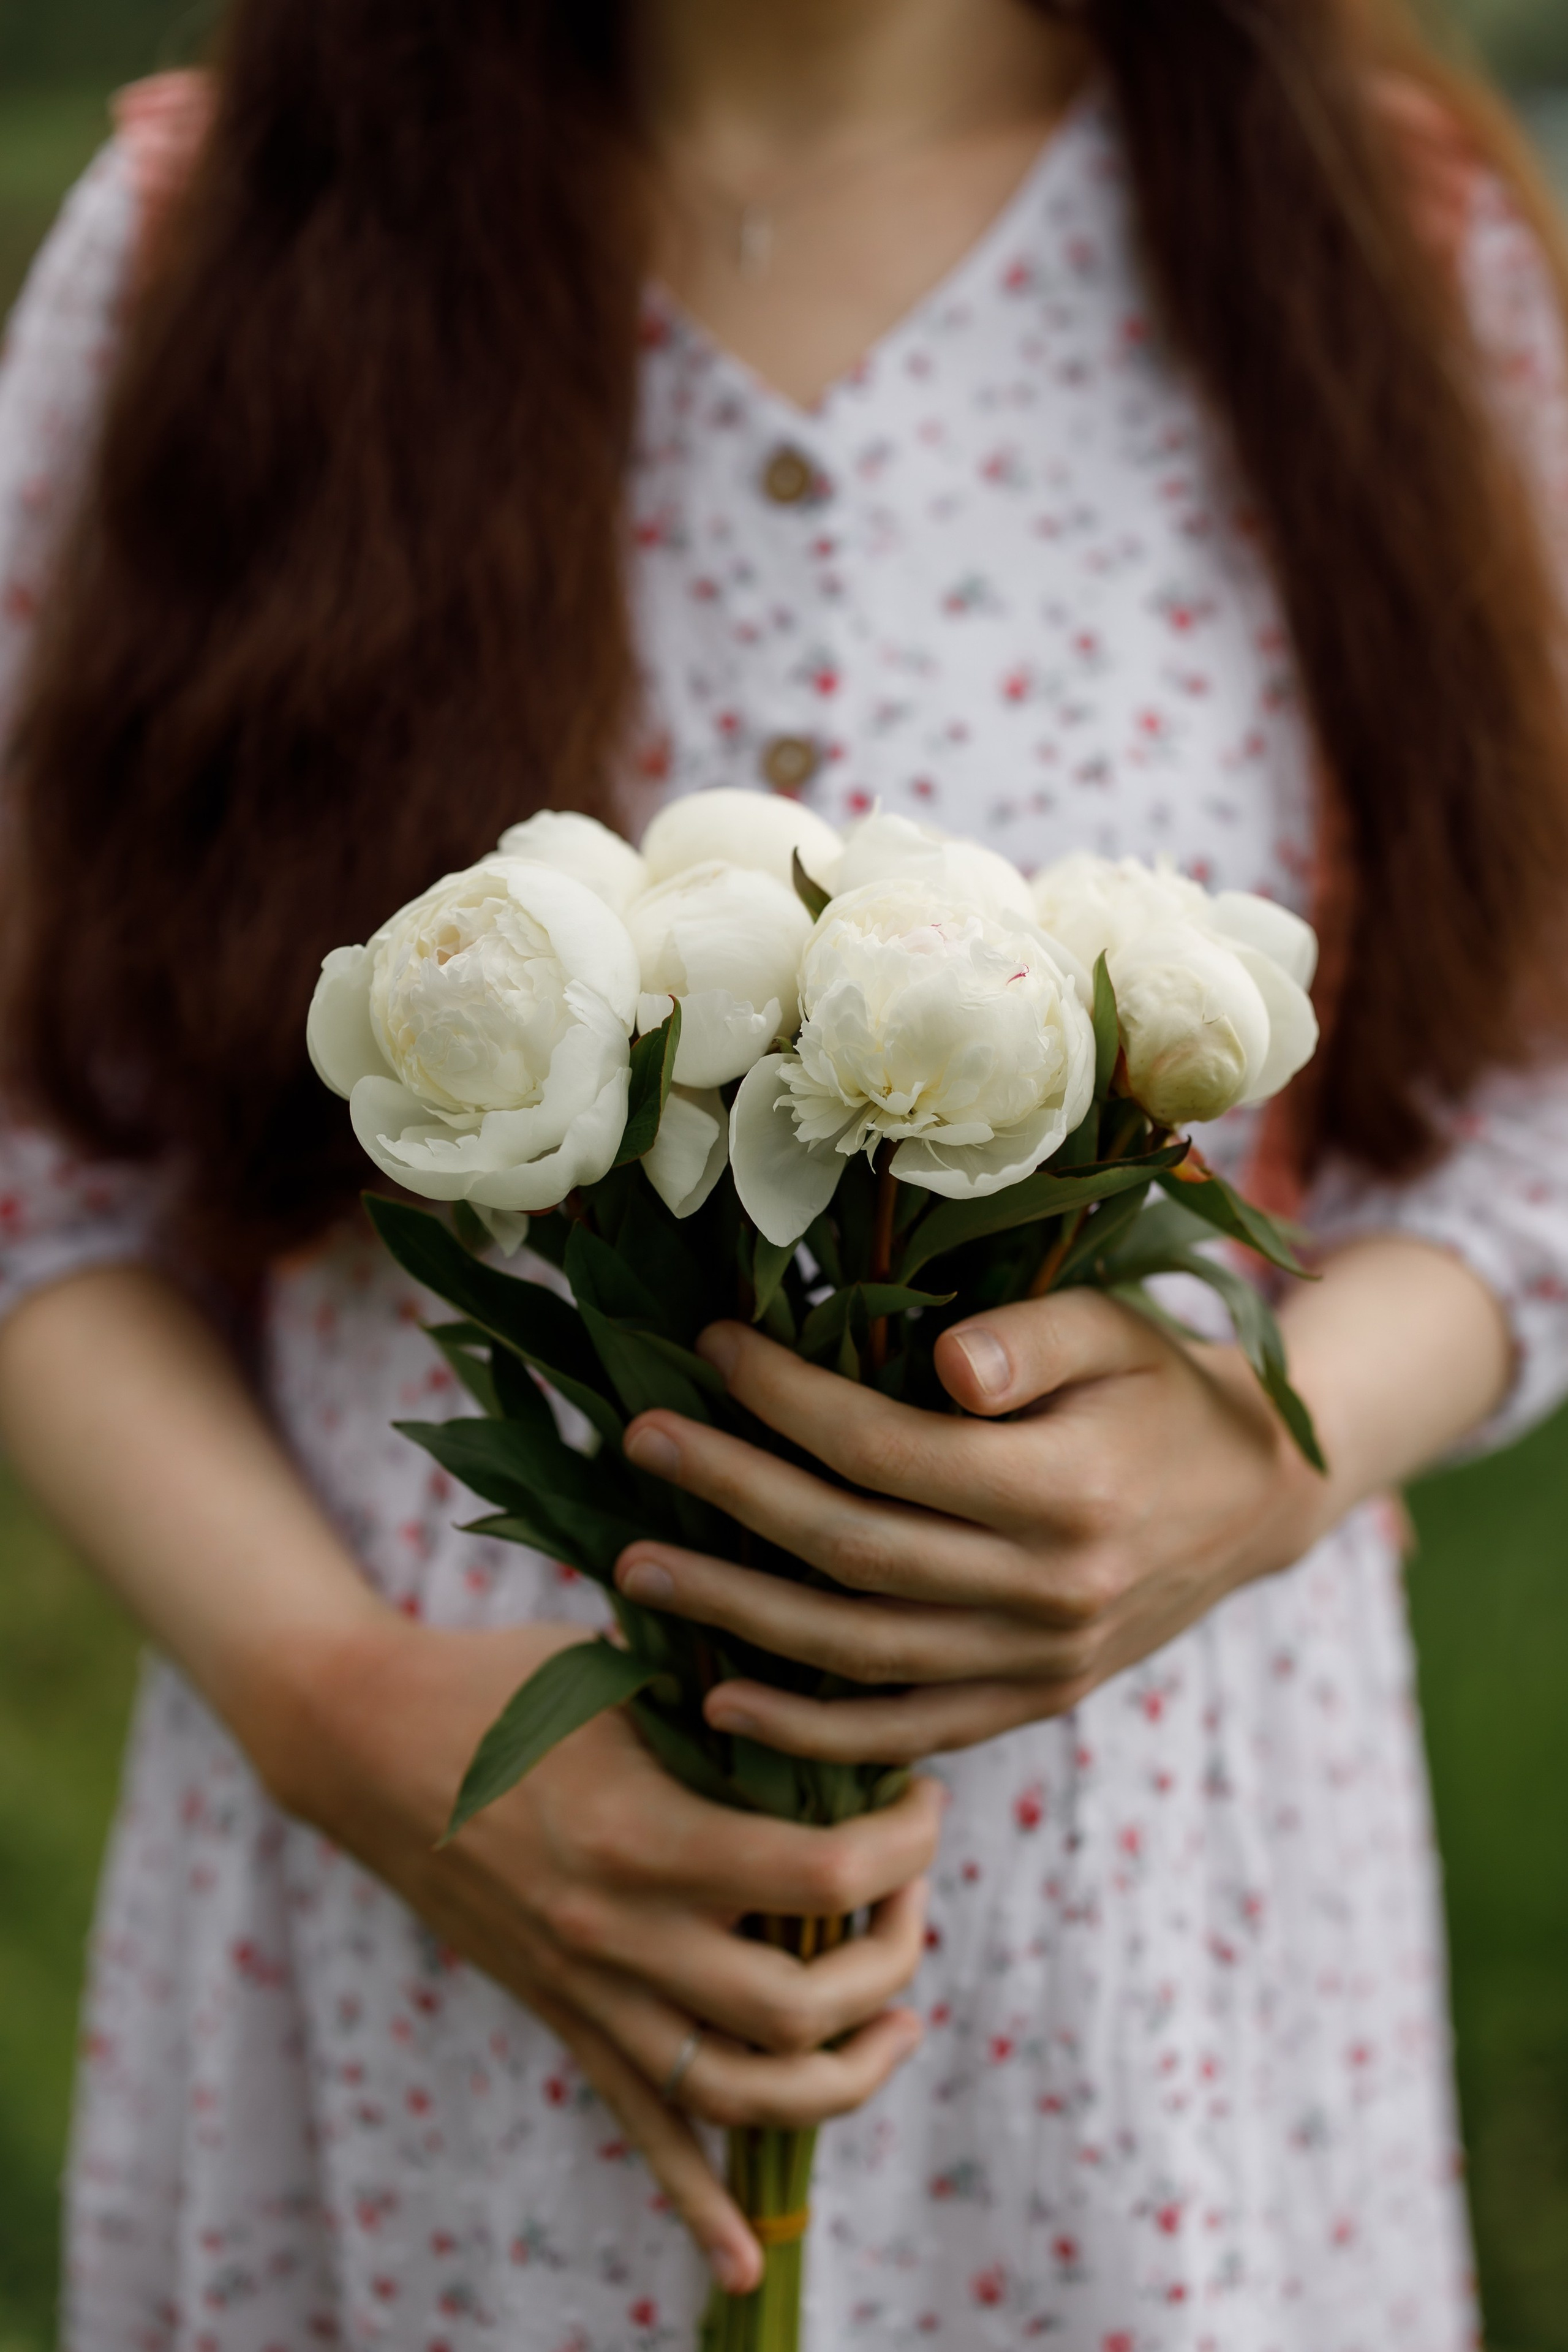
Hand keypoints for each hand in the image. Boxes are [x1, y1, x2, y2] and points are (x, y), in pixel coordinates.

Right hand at [260, 1613, 941, 2294]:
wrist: (366, 1736)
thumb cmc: (505, 1682)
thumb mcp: (626, 1680)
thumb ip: (727, 1720)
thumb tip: (845, 1725)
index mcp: (643, 1836)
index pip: (822, 1877)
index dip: (903, 1844)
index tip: (924, 1799)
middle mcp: (618, 1934)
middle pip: (802, 2008)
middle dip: (893, 1958)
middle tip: (910, 1893)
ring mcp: (587, 1990)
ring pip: (741, 2097)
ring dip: (841, 2079)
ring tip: (894, 2025)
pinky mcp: (562, 2018)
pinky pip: (641, 2130)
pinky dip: (696, 2205)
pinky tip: (743, 2263)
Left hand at [612, 1291, 1332, 1761]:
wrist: (1257, 1498)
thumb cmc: (1164, 1389)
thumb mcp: (1116, 1332)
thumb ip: (1033, 1341)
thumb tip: (944, 1364)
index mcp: (1067, 1490)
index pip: (888, 1451)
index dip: (789, 1400)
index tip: (712, 1349)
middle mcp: (1050, 1591)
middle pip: (852, 1551)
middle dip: (731, 1494)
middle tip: (639, 1442)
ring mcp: (1039, 1662)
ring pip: (859, 1654)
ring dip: (736, 1616)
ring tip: (635, 1568)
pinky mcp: (1031, 1703)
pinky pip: (904, 1732)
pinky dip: (809, 1731)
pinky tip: (721, 1700)